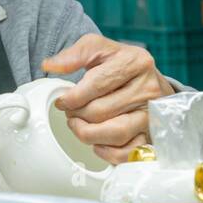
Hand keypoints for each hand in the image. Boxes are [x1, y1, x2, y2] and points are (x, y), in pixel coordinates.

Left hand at [41, 33, 172, 163]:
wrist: (149, 80)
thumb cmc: (121, 65)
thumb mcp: (99, 49)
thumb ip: (74, 55)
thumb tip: (50, 65)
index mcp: (134, 62)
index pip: (96, 84)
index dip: (72, 97)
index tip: (62, 102)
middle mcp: (148, 88)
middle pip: (102, 111)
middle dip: (77, 115)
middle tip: (71, 114)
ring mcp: (152, 113)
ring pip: (116, 133)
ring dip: (89, 134)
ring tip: (79, 127)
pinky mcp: (152, 134)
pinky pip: (129, 152)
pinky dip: (108, 152)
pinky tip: (97, 142)